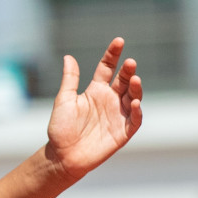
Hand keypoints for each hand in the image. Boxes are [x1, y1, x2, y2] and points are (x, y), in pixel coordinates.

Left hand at [45, 38, 142, 181]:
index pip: (107, 68)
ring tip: (134, 79)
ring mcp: (117, 115)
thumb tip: (68, 56)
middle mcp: (109, 100)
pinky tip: (134, 103)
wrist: (62, 156)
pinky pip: (134, 120)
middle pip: (123, 81)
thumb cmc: (60, 128)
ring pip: (133, 97)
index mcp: (95, 90)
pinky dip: (137, 112)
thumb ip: (70, 79)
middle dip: (128, 71)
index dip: (113, 55)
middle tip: (130, 62)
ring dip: (136, 88)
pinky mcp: (122, 132)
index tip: (119, 41)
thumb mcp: (64, 100)